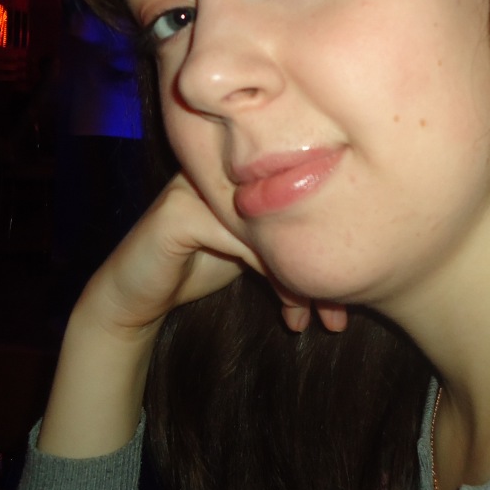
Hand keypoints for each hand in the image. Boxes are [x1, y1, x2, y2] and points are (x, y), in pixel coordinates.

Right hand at [81, 172, 346, 337]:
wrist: (138, 295)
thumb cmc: (199, 269)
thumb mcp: (255, 252)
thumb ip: (289, 240)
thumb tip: (352, 265)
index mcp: (244, 170)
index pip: (299, 197)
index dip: (328, 243)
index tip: (346, 297)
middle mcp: (223, 170)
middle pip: (290, 210)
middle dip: (320, 267)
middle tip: (339, 314)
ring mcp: (198, 186)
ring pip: (271, 229)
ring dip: (301, 280)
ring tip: (318, 320)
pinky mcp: (180, 213)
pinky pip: (242, 243)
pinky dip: (273, 277)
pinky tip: (288, 311)